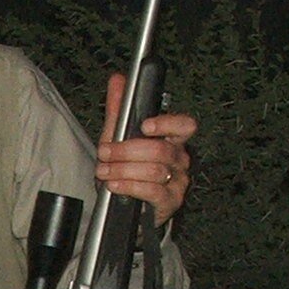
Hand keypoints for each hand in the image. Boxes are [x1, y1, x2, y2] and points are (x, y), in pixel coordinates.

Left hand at [93, 72, 194, 223]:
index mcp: (172, 139)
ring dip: (123, 170)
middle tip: (105, 153)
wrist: (127, 208)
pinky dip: (129, 186)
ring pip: (154, 170)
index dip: (167, 124)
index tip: (145, 125)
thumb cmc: (128, 171)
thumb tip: (117, 80)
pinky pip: (152, 191)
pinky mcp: (170, 202)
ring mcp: (178, 181)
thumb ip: (118, 110)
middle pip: (159, 149)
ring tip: (104, 171)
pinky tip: (115, 185)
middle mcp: (179, 159)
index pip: (184, 126)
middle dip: (125, 150)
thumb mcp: (118, 139)